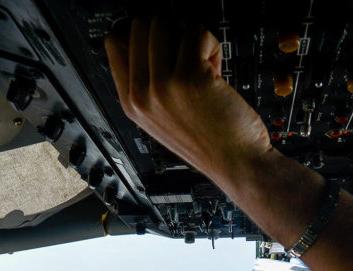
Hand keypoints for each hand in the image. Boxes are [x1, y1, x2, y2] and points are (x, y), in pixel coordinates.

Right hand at [104, 17, 271, 187]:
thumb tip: (150, 36)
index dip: (142, 34)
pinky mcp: (191, 78)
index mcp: (131, 104)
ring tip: (202, 64)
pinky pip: (197, 33)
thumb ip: (149, 84)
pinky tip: (216, 70)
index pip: (114, 43)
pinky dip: (212, 45)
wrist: (238, 164)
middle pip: (140, 26)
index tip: (162, 43)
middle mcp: (143, 95)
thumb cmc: (210, 142)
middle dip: (168, 32)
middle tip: (187, 57)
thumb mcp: (162, 119)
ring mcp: (164, 86)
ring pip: (166, 23)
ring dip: (190, 37)